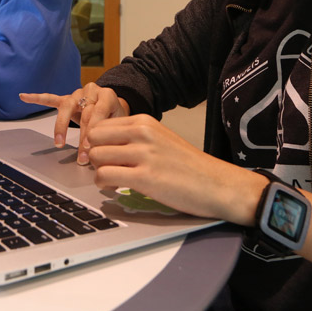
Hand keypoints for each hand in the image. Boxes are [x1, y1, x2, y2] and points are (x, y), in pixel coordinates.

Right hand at [19, 83, 128, 164]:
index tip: (89, 152)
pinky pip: (51, 99)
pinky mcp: (66, 98)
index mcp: (107, 96)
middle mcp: (91, 91)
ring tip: (58, 142)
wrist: (115, 106)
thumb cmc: (116, 118)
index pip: (97, 114)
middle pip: (82, 113)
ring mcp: (77, 94)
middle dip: (81, 137)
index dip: (93, 133)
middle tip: (81, 156)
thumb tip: (102, 157)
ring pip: (65, 106)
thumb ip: (112, 136)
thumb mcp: (120, 125)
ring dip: (61, 126)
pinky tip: (24, 97)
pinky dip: (37, 98)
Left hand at [86, 115, 262, 223]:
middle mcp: (142, 133)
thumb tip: (102, 145)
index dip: (96, 142)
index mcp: (144, 122)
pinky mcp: (145, 177)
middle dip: (94, 155)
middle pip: (94, 138)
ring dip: (98, 171)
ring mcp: (144, 154)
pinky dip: (103, 184)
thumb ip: (133, 138)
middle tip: (105, 167)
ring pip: (96, 156)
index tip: (103, 154)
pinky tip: (114, 188)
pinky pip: (105, 176)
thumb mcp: (160, 139)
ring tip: (112, 179)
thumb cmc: (188, 166)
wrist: (217, 184)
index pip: (100, 124)